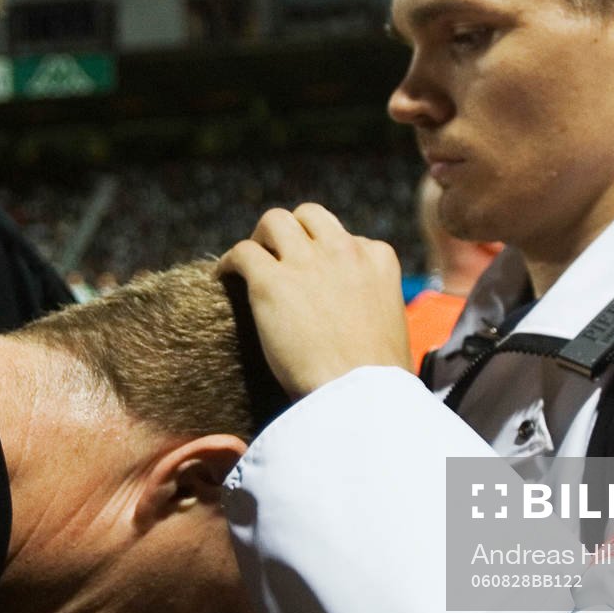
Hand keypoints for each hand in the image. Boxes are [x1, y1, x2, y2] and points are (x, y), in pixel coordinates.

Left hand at [218, 203, 409, 395]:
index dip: (325, 254)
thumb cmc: (374, 377)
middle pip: (309, 216)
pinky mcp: (271, 282)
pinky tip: (223, 278)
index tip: (313, 274)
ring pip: (274, 221)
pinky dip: (230, 262)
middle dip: (292, 232)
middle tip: (277, 257)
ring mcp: (306, 263)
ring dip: (261, 238)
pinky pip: (242, 252)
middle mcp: (343, 251)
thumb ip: (370, 301)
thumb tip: (353, 312)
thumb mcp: (389, 323)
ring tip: (251, 263)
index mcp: (378, 259)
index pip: (346, 238)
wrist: (359, 396)